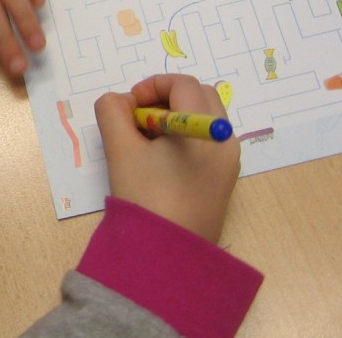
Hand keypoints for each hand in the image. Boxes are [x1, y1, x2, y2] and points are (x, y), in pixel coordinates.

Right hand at [94, 74, 240, 242]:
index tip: (128, 107)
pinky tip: (160, 161)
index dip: (150, 86)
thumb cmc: (145, 198)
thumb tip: (121, 102)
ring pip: (203, 117)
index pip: (182, 84)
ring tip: (147, 142)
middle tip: (138, 121)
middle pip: (198, 96)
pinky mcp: (224, 180)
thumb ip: (112, 111)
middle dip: (165, 99)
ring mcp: (229, 162)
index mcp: (205, 129)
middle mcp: (225, 140)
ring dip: (174, 116)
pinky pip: (207, 141)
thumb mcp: (119, 149)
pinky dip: (184, 136)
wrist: (167, 257)